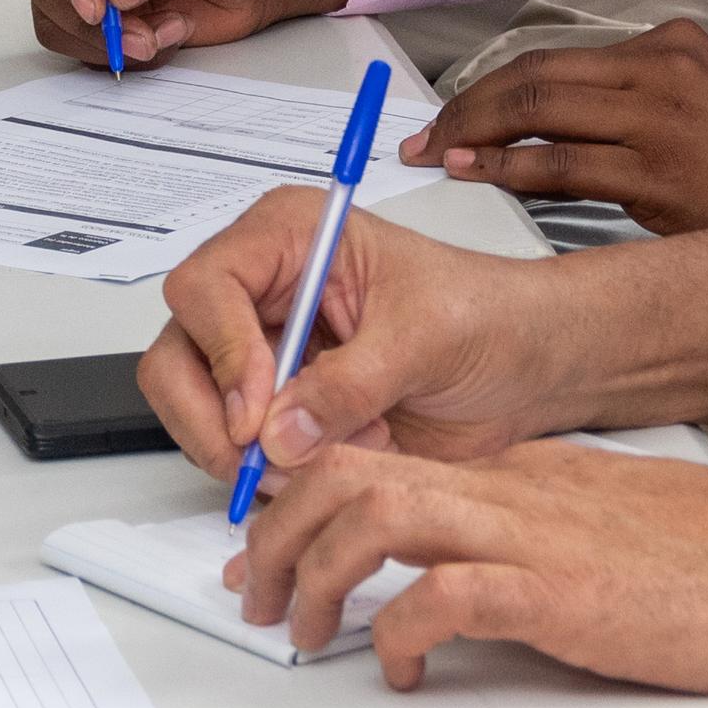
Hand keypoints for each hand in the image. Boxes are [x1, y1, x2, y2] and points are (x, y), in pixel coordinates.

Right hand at [141, 194, 555, 474]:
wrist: (529, 365)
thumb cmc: (488, 317)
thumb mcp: (425, 338)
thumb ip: (350, 383)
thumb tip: (280, 431)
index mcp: (292, 237)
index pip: (204, 287)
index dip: (222, 353)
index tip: (259, 412)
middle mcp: (264, 291)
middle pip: (178, 356)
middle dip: (215, 419)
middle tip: (266, 461)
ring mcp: (266, 353)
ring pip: (196, 411)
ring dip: (254, 452)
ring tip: (337, 452)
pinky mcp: (279, 408)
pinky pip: (237, 449)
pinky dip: (276, 470)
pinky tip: (340, 459)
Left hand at [228, 439, 707, 691]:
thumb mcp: (605, 534)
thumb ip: (534, 542)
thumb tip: (464, 586)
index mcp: (520, 475)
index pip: (378, 454)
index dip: (301, 496)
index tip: (266, 548)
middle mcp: (513, 491)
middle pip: (352, 472)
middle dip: (280, 530)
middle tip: (255, 594)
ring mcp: (536, 536)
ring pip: (378, 514)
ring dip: (317, 573)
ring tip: (302, 630)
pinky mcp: (564, 592)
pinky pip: (446, 595)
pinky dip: (399, 631)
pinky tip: (399, 669)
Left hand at [402, 20, 707, 233]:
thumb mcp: (699, 105)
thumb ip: (630, 99)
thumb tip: (540, 118)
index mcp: (673, 45)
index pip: (558, 57)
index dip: (495, 83)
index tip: (457, 107)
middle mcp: (664, 70)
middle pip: (537, 76)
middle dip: (470, 104)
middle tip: (430, 130)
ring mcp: (661, 120)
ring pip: (540, 113)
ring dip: (476, 133)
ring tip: (440, 151)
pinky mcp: (657, 174)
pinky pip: (562, 164)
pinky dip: (509, 167)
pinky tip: (477, 171)